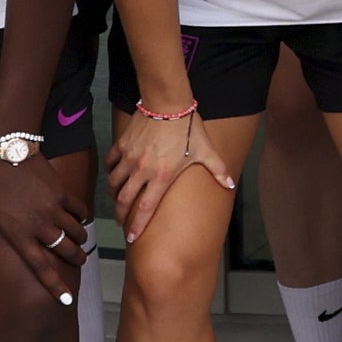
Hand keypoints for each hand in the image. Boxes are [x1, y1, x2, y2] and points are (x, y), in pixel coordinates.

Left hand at [0, 150, 88, 304]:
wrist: (6, 152)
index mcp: (18, 236)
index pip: (40, 267)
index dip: (55, 286)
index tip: (66, 299)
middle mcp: (39, 226)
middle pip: (66, 251)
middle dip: (76, 259)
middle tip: (79, 260)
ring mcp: (53, 209)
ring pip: (76, 232)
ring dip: (80, 239)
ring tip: (79, 240)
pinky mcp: (62, 194)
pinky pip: (79, 211)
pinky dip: (82, 217)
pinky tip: (80, 219)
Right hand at [105, 102, 226, 241]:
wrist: (167, 103)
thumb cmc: (188, 128)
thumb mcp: (206, 150)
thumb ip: (218, 170)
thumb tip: (231, 184)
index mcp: (162, 176)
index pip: (145, 208)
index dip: (137, 226)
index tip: (131, 238)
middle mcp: (142, 170)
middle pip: (124, 200)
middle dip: (121, 215)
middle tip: (121, 221)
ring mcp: (129, 158)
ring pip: (113, 183)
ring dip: (114, 194)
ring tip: (117, 199)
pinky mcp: (122, 146)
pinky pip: (110, 163)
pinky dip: (110, 171)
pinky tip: (114, 174)